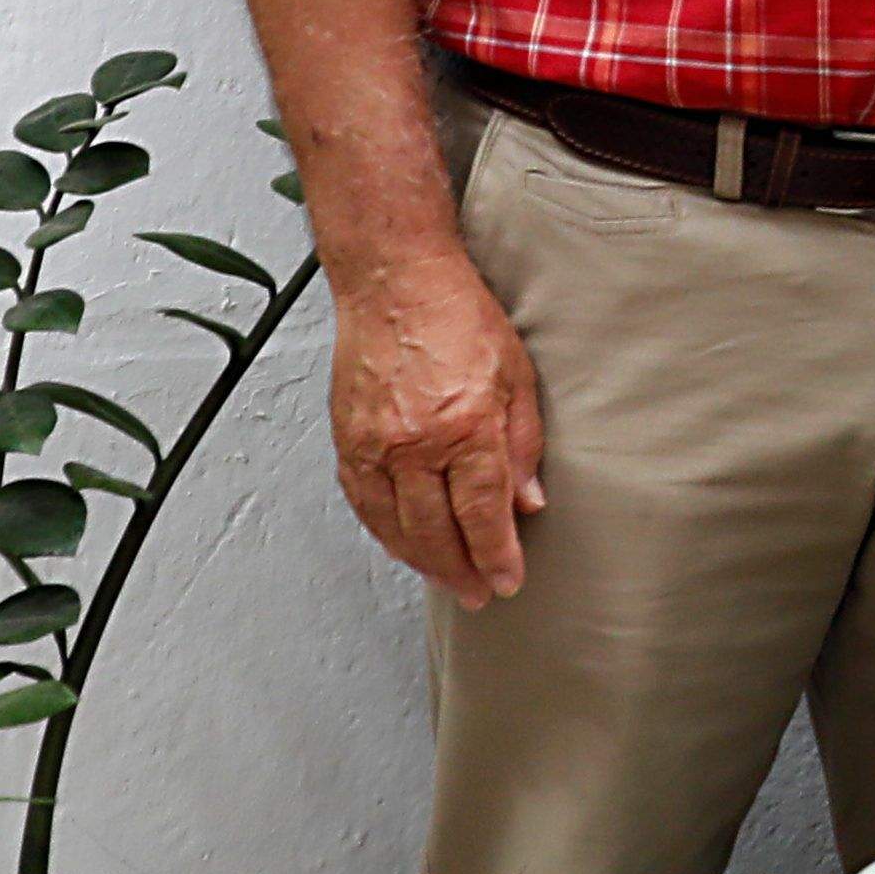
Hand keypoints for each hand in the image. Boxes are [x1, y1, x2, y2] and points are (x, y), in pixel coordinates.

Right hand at [327, 254, 543, 603]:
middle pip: (436, 532)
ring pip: (394, 526)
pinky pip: (364, 502)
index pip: (483, 515)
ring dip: (421, 561)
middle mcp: (414, 443)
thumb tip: (528, 502)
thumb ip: (523, 445)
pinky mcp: (346, 438)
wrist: (394, 280)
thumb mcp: (517, 376)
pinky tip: (402, 543)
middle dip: (461, 572)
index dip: (497, 556)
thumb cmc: (457, 315)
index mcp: (465, 427)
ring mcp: (374, 444)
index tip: (507, 580)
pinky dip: (384, 531)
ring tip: (446, 577)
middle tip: (479, 593)